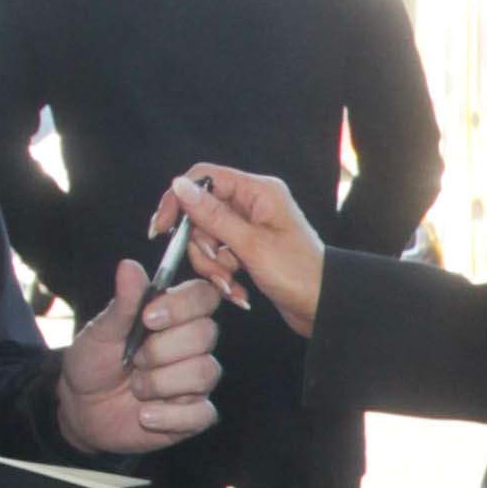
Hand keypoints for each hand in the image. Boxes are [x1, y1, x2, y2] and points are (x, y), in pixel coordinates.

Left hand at [56, 259, 221, 455]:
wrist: (81, 409)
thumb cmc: (93, 364)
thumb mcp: (101, 332)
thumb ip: (122, 304)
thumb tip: (129, 266)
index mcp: (174, 317)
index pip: (204, 296)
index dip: (183, 305)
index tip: (148, 318)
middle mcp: (192, 346)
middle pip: (205, 334)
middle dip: (162, 349)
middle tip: (134, 360)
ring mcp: (196, 381)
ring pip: (204, 373)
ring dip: (160, 383)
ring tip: (137, 388)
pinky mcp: (194, 415)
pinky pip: (202, 414)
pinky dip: (169, 416)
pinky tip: (145, 415)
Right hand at [151, 166, 325, 336]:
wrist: (324, 308)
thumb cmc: (299, 274)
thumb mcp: (251, 245)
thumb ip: (212, 215)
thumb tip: (179, 186)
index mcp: (258, 191)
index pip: (204, 178)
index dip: (179, 200)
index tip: (162, 229)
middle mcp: (253, 204)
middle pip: (202, 213)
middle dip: (202, 246)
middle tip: (218, 267)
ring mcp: (250, 228)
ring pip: (208, 239)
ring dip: (213, 267)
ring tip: (232, 286)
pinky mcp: (249, 250)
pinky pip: (221, 257)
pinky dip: (224, 276)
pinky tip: (240, 294)